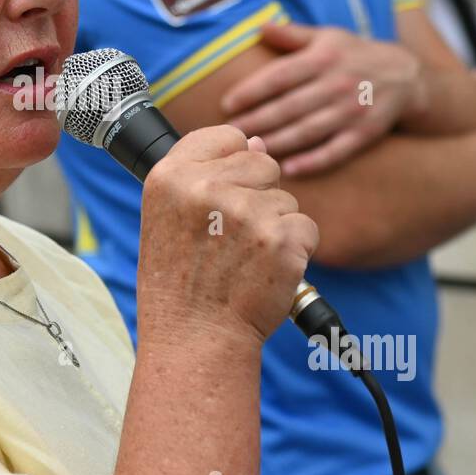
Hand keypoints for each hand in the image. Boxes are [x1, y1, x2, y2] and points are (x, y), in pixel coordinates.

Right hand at [136, 127, 318, 346]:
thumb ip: (207, 173)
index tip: (221, 196)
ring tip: (243, 261)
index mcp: (170, 176)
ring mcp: (246, 213)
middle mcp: (205, 188)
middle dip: (258, 195)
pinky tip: (265, 272)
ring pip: (286, 199)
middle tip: (231, 239)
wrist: (195, 338)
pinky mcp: (280, 239)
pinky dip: (295, 250)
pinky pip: (305, 227)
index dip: (232, 165)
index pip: (226, 136)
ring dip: (275, 227)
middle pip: (264, 163)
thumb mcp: (169, 216)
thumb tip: (259, 141)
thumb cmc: (180, 281)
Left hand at [221, 22, 426, 175]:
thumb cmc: (354, 55)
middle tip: (230, 133)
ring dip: (277, 142)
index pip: (280, 76)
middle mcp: (337, 84)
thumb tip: (259, 27)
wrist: (406, 76)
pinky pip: (335, 151)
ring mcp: (352, 110)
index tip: (227, 104)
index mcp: (323, 58)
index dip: (251, 91)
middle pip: (288, 107)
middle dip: (256, 121)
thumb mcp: (327, 37)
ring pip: (307, 131)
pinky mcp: (365, 133)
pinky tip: (289, 170)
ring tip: (250, 149)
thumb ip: (292, 35)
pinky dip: (312, 162)